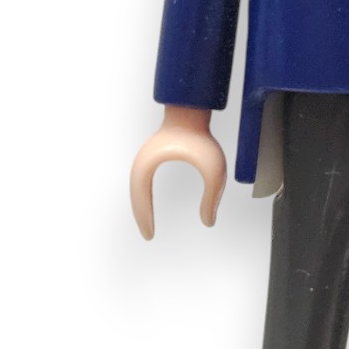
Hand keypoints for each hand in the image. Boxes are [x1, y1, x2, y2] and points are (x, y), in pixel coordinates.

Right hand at [129, 105, 226, 239]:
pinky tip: (150, 208)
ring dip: (140, 207)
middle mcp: (141, 161)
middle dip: (140, 216)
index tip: (150, 235)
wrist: (192, 111)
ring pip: (137, 189)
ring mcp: (144, 158)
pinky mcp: (151, 157)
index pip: (140, 197)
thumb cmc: (202, 137)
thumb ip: (213, 197)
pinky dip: (144, 197)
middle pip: (135, 195)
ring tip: (148, 226)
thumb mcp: (213, 170)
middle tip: (148, 236)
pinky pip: (142, 182)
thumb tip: (209, 222)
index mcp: (148, 163)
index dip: (144, 217)